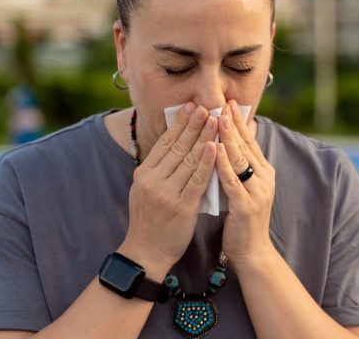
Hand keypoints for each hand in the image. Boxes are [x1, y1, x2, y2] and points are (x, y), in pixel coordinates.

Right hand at [119, 103, 217, 276]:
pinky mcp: (181, 206)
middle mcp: (152, 180)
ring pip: (189, 159)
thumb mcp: (145, 189)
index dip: (179, 123)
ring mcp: (166, 193)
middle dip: (193, 125)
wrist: (146, 253)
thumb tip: (174, 142)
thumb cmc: (149, 220)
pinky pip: (198, 179)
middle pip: (177, 147)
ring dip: (203, 137)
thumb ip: (158, 168)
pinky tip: (215, 147)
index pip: (164, 142)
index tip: (190, 106)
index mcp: (143, 173)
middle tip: (205, 106)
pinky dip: (207, 161)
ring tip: (214, 120)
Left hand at [215, 100, 276, 266]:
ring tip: (218, 118)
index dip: (240, 121)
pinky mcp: (247, 205)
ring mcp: (257, 191)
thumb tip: (226, 144)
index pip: (250, 141)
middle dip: (234, 122)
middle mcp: (264, 178)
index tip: (230, 102)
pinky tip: (214, 149)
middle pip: (246, 145)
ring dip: (228, 137)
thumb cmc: (242, 220)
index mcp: (263, 172)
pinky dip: (222, 163)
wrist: (252, 253)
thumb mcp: (243, 188)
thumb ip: (237, 168)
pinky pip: (232, 180)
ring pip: (240, 158)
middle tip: (224, 102)